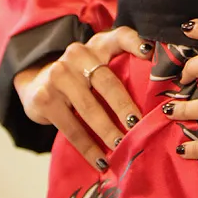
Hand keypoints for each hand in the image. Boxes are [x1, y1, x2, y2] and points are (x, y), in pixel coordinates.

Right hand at [13, 26, 151, 171]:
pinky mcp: (44, 98)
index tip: (148, 53)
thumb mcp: (99, 63)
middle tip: (138, 125)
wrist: (37, 82)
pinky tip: (101, 161)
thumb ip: (124, 66)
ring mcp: (58, 75)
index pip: (119, 36)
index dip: (134, 42)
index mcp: (98, 44)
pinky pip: (71, 128)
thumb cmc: (82, 76)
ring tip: (123, 146)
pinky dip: (88, 147)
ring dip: (108, 131)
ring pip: (89, 108)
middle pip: (107, 82)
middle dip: (124, 106)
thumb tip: (160, 91)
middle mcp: (77, 54)